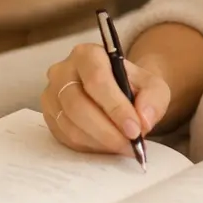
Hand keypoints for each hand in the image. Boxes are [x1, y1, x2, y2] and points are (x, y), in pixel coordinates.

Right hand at [41, 44, 167, 156]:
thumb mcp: (153, 86)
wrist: (117, 91)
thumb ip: (153, 99)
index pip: (97, 80)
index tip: (135, 130)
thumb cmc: (132, 86)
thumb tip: (143, 120)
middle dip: (107, 130)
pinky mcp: (49, 116)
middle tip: (129, 145)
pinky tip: (107, 146)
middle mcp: (63, 71)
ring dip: (99, 142)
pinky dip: (89, 146)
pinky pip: (65, 137)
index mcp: (87, 54)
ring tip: (123, 147)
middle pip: (78, 105)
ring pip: (70, 124)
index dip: (116, 108)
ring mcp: (51, 94)